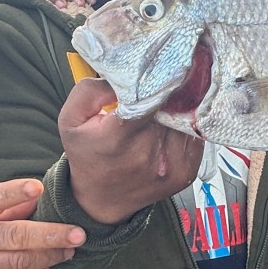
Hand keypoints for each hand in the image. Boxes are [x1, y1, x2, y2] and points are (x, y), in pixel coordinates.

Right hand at [0, 179, 85, 268]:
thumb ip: (5, 207)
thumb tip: (40, 197)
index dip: (14, 193)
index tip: (38, 188)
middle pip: (14, 236)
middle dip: (51, 235)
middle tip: (78, 234)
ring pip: (18, 262)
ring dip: (49, 257)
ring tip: (68, 251)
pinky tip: (46, 268)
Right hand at [58, 79, 203, 223]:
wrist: (102, 199)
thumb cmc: (88, 154)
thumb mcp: (72, 119)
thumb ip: (90, 90)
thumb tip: (126, 75)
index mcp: (117, 138)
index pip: (146, 99)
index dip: (154, 81)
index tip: (155, 69)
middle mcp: (148, 154)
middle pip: (169, 107)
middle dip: (166, 92)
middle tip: (159, 83)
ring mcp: (171, 165)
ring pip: (186, 120)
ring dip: (178, 109)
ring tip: (164, 105)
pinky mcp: (187, 172)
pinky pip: (195, 137)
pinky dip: (186, 127)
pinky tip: (171, 125)